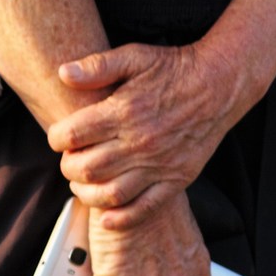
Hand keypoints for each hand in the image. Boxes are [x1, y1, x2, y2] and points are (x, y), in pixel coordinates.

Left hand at [47, 42, 236, 224]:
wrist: (219, 85)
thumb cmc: (174, 69)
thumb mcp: (135, 56)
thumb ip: (98, 65)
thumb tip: (63, 73)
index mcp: (125, 110)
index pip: (72, 134)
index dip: (56, 137)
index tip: (59, 137)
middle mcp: (140, 141)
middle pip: (86, 167)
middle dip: (68, 166)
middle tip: (69, 159)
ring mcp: (159, 164)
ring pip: (110, 193)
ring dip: (87, 193)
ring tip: (82, 183)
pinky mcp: (175, 179)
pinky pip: (144, 208)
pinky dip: (120, 218)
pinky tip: (106, 216)